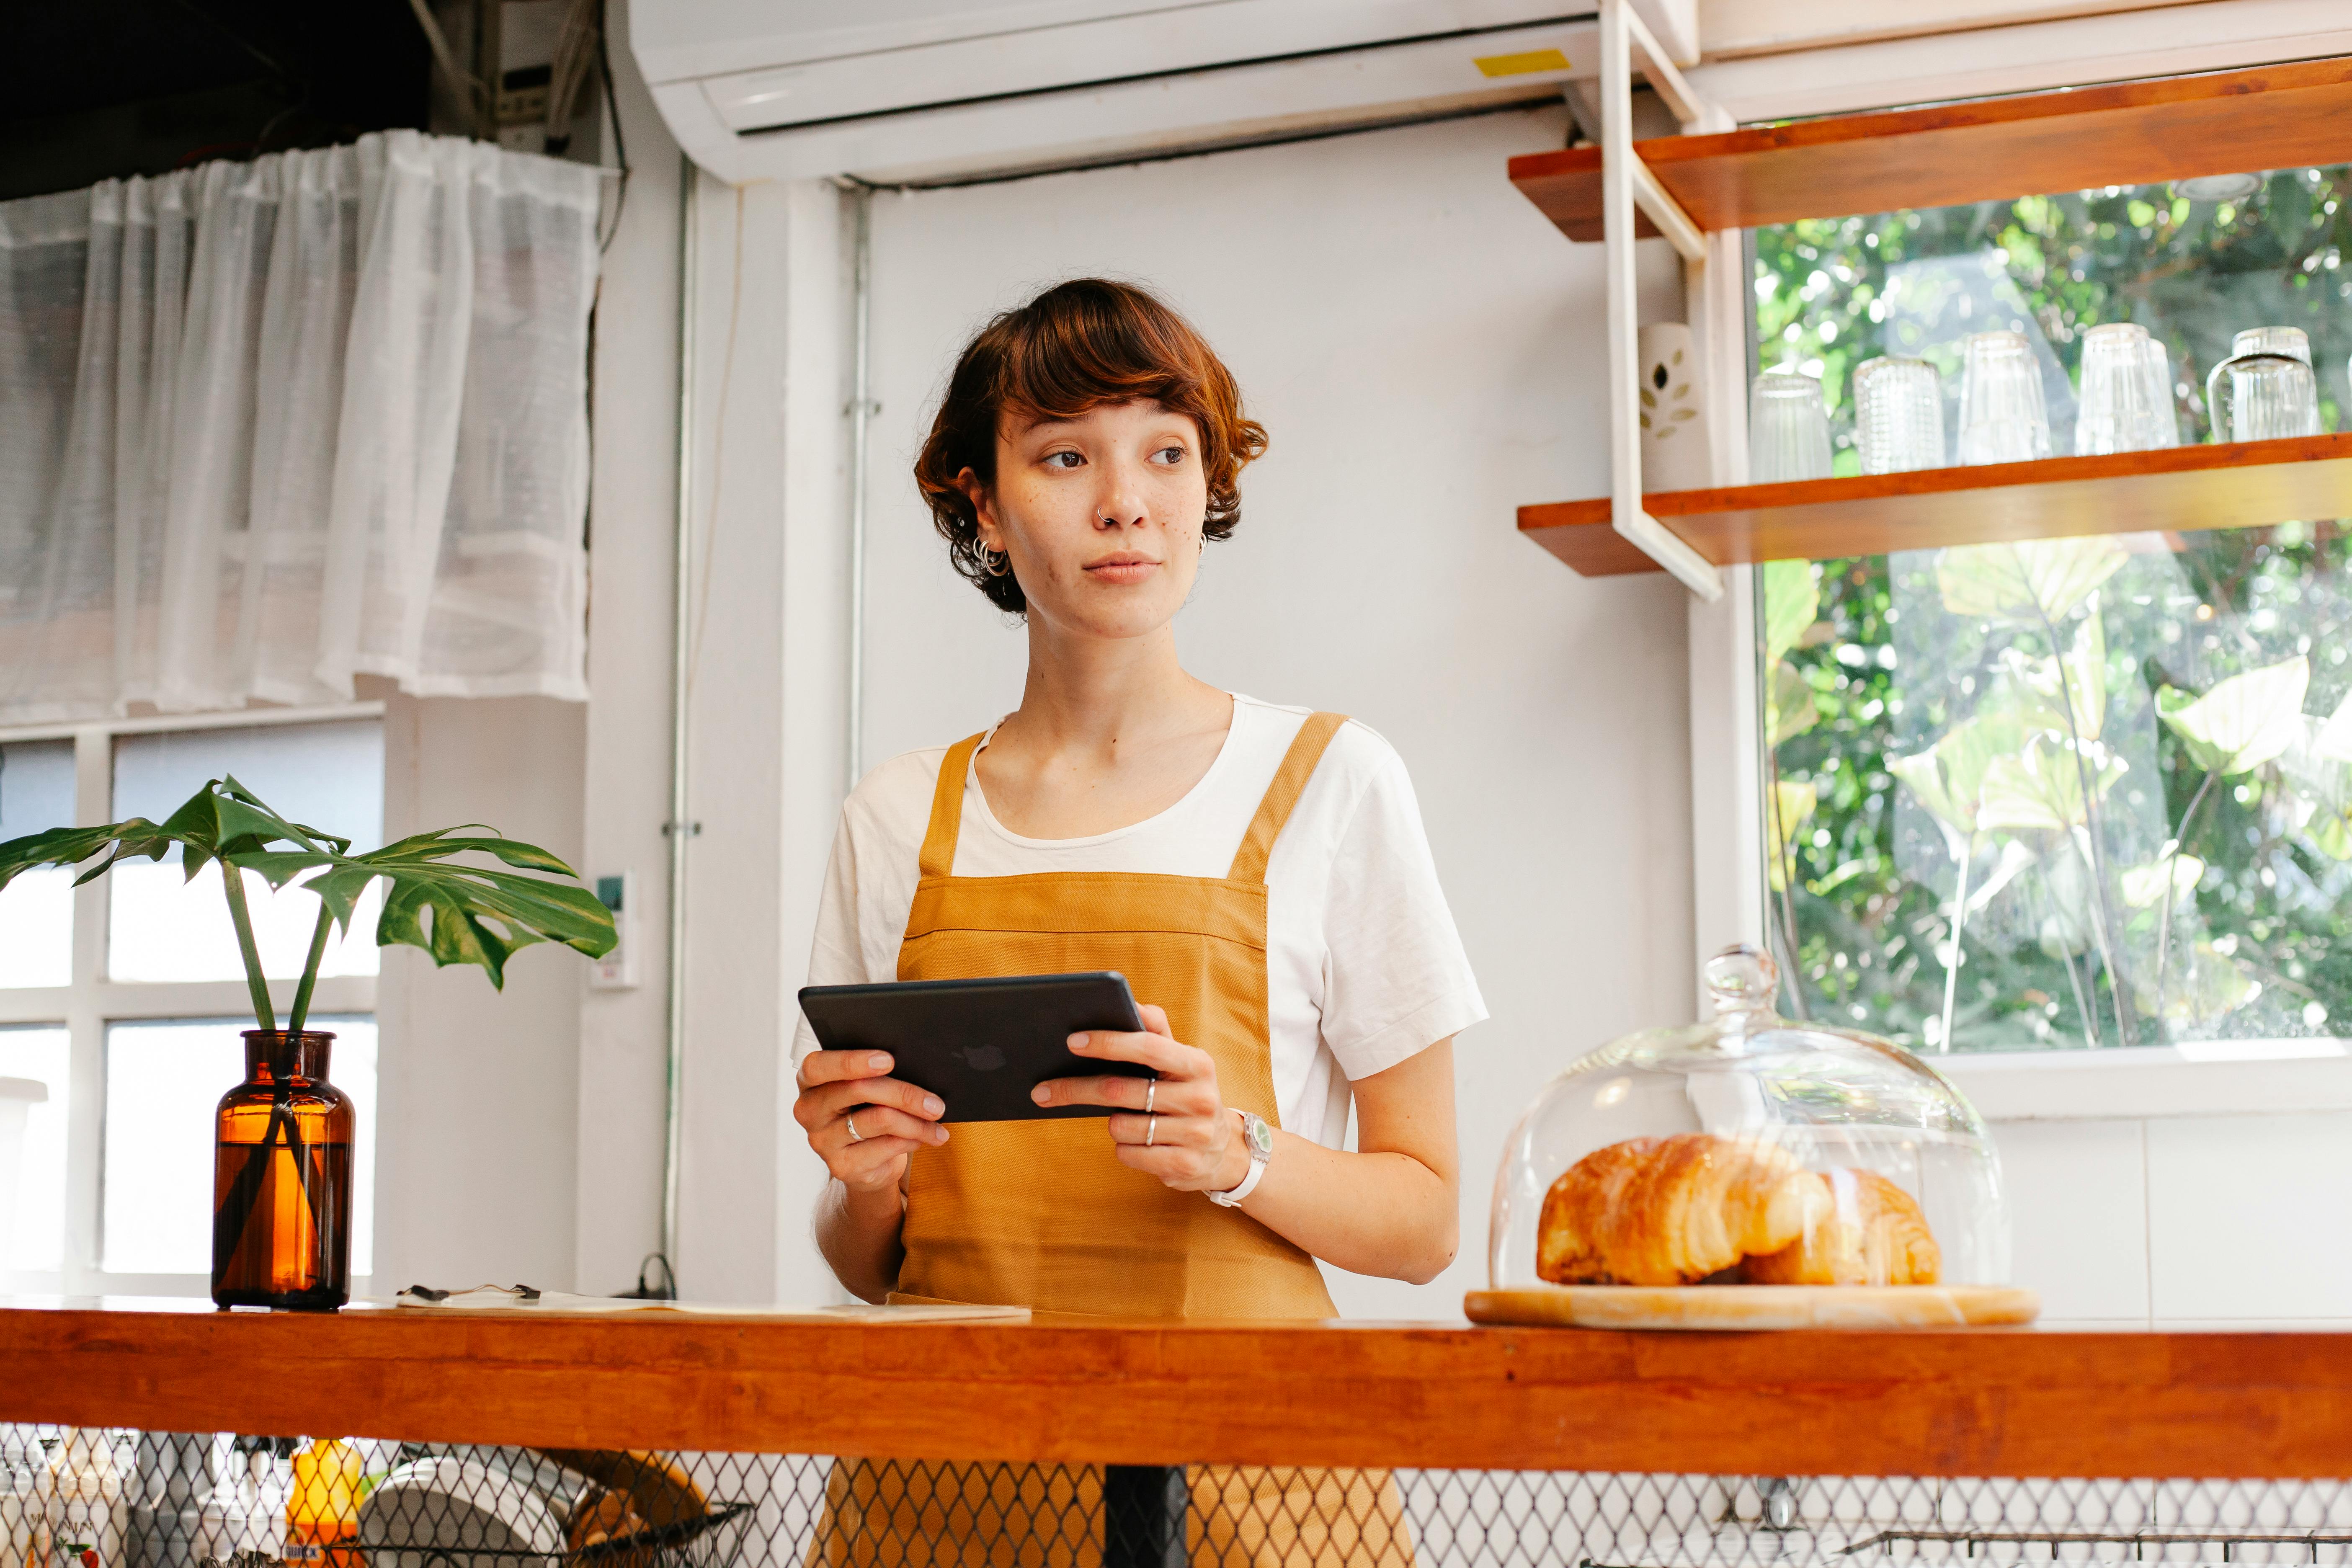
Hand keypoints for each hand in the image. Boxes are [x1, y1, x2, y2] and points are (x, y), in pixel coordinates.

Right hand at [792, 1050, 948, 1194]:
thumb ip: (876, 1075)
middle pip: (857, 1090)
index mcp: (810, 1081)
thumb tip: (918, 1067)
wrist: (867, 1162)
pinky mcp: (841, 1166)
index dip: (852, 1062)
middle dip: (903, 1093)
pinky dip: (912, 1139)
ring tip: (937, 1120)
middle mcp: (809, 1110)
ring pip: (878, 1119)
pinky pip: (885, 1146)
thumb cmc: (867, 1111)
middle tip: (935, 1102)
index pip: (819, 1066)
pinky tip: (925, 1137)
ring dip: (916, 1121)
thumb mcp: (865, 1089)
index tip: (888, 1060)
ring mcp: (822, 1141)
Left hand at [1031, 1004, 1245, 1192]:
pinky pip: (1128, 1154)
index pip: (1148, 1046)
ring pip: (1120, 1126)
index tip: (1071, 1041)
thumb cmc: (1185, 1094)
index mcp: (1197, 1064)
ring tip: (1125, 1120)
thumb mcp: (1180, 1062)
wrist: (1221, 1151)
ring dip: (1112, 1124)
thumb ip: (1156, 1031)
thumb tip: (1133, 1003)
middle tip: (1042, 1090)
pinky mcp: (1184, 1166)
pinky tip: (1138, 1143)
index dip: (1108, 1043)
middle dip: (1075, 1089)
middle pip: (1120, 1090)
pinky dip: (1124, 1148)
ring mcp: (1196, 1135)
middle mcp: (1201, 1098)